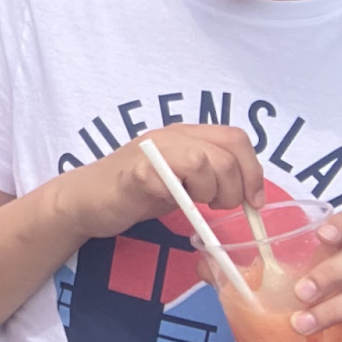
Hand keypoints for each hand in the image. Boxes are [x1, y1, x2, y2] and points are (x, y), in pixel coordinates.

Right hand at [55, 126, 264, 242]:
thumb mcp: (183, 179)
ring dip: (209, 192)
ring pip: (203, 162)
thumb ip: (210, 174)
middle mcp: (171, 135)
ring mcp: (152, 151)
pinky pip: (168, 181)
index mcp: (186, 134)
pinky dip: (179, 198)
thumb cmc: (138, 191)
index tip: (253, 202)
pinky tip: (171, 205)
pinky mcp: (135, 172)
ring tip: (196, 205)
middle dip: (234, 188)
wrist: (88, 197)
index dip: (253, 171)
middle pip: (226, 153)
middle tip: (220, 207)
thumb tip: (250, 191)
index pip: (236, 138)